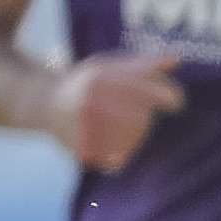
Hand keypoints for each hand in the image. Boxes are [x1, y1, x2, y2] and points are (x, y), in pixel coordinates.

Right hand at [43, 49, 185, 171]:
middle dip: (144, 118)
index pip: (144, 88)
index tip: (178, 103)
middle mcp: (92, 100)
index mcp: (101, 77)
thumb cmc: (85, 82)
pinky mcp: (80, 147)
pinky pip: (114, 160)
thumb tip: (176, 60)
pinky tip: (116, 150)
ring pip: (130, 141)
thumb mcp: (109, 66)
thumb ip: (143, 65)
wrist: (42, 102)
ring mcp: (84, 126)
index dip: (167, 95)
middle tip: (140, 118)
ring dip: (133, 138)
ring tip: (121, 130)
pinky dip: (119, 157)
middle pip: (141, 119)